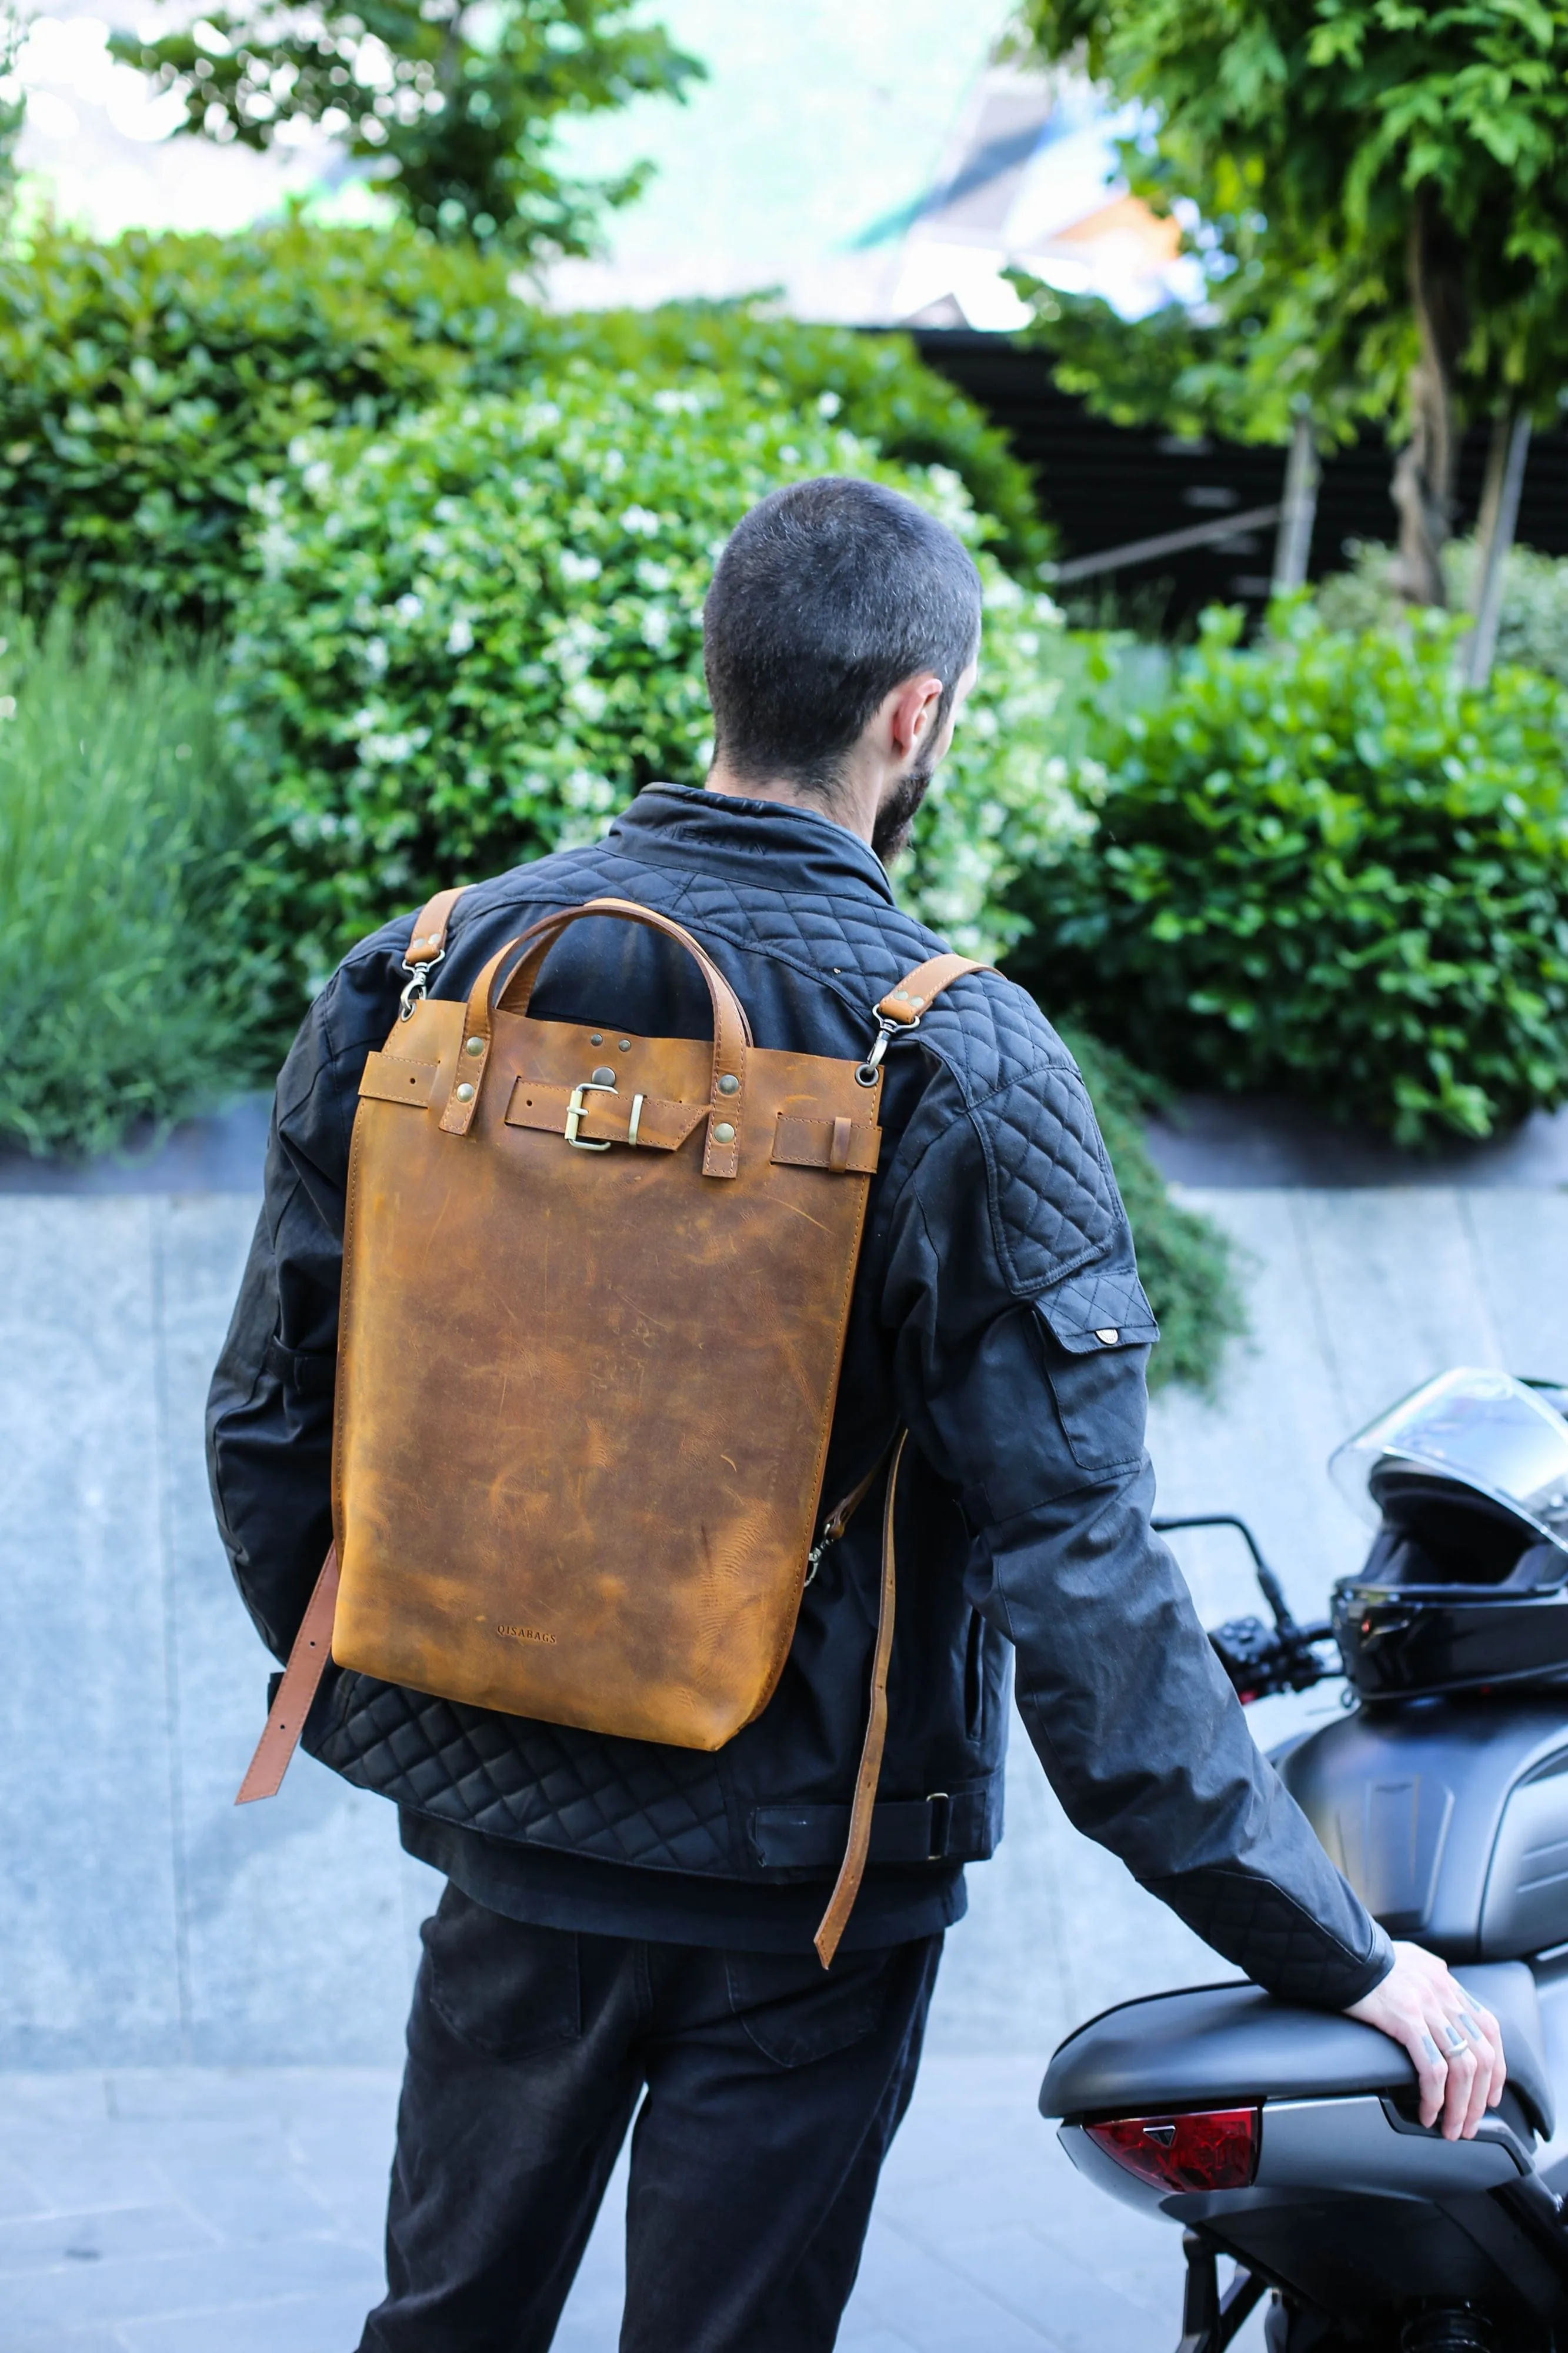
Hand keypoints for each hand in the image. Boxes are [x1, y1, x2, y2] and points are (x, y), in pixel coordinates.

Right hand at [1346, 1941, 1507, 2140]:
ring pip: (1463, 2068)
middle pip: (1482, 2056)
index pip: (1489, 2030)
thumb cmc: (1366, 1956)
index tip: (1490, 2096)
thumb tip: (1438, 1988)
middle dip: (1479, 2099)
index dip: (1496, 2068)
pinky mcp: (1406, 2019)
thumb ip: (1429, 1978)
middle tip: (1469, 2125)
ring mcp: (1427, 2007)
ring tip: (1451, 2128)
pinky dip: (1435, 2097)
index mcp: (1446, 1982)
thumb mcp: (1410, 1960)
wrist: (1340, 1946)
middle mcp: (1444, 1994)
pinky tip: (1427, 2112)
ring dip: (1460, 2106)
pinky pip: (1432, 2068)